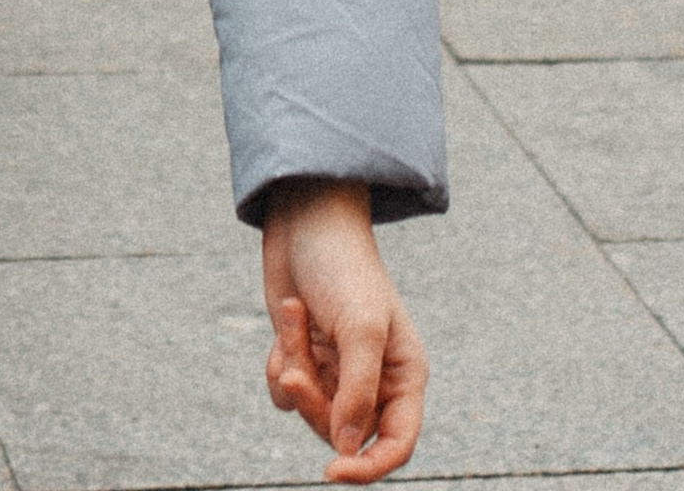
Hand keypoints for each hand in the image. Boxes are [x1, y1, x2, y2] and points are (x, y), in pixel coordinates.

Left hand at [261, 181, 425, 483]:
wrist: (304, 218)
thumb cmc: (343, 266)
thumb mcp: (359, 327)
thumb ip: (358, 393)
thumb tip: (347, 449)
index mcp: (405, 374)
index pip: (398, 443)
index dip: (369, 467)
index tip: (332, 470)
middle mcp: (375, 379)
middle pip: (343, 432)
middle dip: (312, 400)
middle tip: (292, 367)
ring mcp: (338, 371)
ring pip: (310, 411)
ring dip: (293, 369)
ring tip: (294, 315)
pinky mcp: (307, 359)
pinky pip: (286, 392)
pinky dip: (278, 361)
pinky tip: (288, 316)